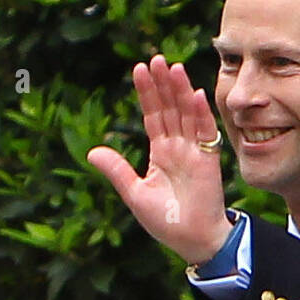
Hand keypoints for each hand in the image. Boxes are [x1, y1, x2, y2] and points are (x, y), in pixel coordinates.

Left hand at [87, 54, 233, 266]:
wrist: (192, 241)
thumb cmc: (167, 222)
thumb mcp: (134, 194)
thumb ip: (117, 170)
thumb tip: (91, 151)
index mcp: (160, 154)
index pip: (152, 116)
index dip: (146, 94)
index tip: (139, 69)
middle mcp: (178, 148)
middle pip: (169, 109)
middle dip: (162, 85)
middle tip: (155, 58)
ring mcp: (194, 152)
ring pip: (186, 114)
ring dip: (180, 91)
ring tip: (172, 67)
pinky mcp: (208, 161)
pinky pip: (205, 133)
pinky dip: (200, 114)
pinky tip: (195, 94)